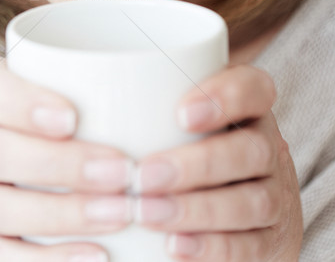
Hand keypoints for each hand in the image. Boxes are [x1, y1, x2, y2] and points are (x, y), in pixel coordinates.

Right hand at [0, 55, 135, 260]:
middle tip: (123, 172)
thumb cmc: (36, 126)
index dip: (23, 104)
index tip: (74, 117)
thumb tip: (172, 76)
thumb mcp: (43, 92)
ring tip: (122, 213)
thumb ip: (82, 81)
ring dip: (64, 214)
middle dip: (61, 165)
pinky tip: (98, 255)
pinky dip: (49, 260)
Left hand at [132, 64, 302, 260]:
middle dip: (197, 164)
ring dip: (197, 209)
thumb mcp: (172, 122)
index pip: (254, 88)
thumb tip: (59, 105)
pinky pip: (252, 245)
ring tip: (148, 214)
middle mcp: (267, 148)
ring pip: (252, 200)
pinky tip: (175, 247)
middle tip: (144, 176)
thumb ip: (139, 108)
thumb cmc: (185, 151)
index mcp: (247, 109)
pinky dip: (213, 247)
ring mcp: (276, 196)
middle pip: (250, 149)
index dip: (224, 96)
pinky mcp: (273, 241)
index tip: (178, 113)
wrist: (243, 217)